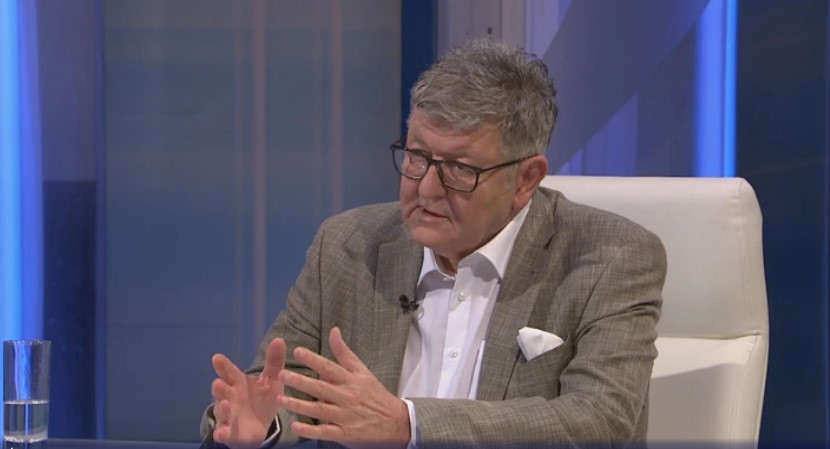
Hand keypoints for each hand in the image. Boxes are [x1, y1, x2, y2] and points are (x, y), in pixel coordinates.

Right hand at [211, 338, 285, 447]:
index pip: (229, 372)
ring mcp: (227, 415)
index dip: (223, 366)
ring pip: (221, 411)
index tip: (217, 358)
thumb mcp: (271, 381)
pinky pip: (223, 432)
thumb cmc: (261, 399)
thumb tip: (279, 339)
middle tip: (218, 382)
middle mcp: (229, 397)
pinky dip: (221, 433)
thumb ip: (274, 362)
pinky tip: (221, 433)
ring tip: (225, 403)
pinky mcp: (229, 432)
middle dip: (219, 387)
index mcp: (238, 382)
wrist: (260, 427)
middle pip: (222, 391)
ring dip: (222, 408)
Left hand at [276, 327, 409, 448]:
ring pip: (319, 409)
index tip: (297, 351)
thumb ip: (344, 352)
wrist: (395, 422)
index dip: (313, 359)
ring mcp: (345, 416)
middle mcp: (346, 397)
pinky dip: (310, 430)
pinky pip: (325, 431)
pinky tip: (296, 426)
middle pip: (321, 388)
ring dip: (299, 405)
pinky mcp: (345, 433)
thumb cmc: (374, 394)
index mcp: (350, 380)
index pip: (329, 368)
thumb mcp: (362, 371)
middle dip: (300, 381)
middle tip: (282, 374)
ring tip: (280, 399)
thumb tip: (333, 330)